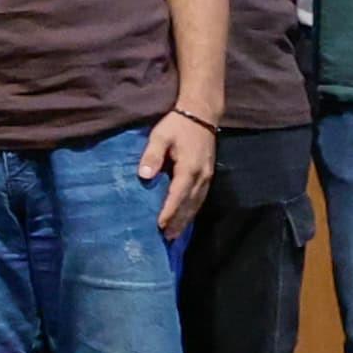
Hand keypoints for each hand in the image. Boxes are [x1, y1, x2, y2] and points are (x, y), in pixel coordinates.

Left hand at [139, 105, 216, 238]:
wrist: (202, 114)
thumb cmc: (177, 124)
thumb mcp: (160, 136)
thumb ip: (152, 156)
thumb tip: (144, 176)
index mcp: (189, 168)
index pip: (177, 195)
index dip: (169, 212)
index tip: (160, 226)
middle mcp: (201, 176)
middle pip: (189, 204)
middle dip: (178, 222)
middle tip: (167, 238)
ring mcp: (207, 176)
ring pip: (197, 203)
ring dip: (186, 219)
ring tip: (175, 234)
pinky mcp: (208, 174)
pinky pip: (201, 197)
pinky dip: (193, 210)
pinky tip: (186, 217)